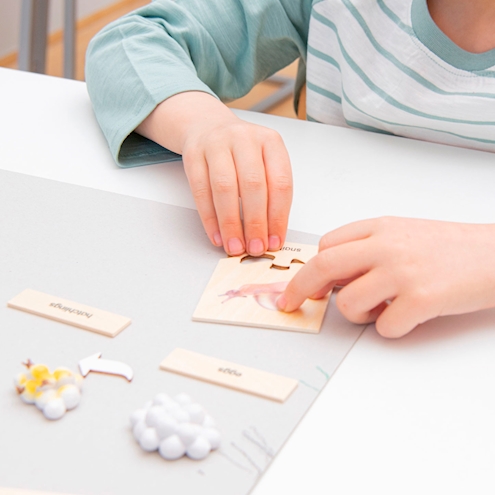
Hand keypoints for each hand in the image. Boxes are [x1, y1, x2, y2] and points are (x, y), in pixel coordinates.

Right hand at [136, 92, 291, 255]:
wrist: (208, 126)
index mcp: (270, 142)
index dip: (278, 216)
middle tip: (255, 248)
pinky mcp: (193, 155)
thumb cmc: (242, 152)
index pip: (280, 183)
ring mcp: (216, 144)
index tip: (275, 241)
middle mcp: (244, 139)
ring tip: (235, 246)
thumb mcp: (264, 161)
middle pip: (253, 185)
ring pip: (225, 188)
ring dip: (230, 223)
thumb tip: (270, 235)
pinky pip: (201, 191)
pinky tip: (216, 235)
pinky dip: (209, 218)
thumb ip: (270, 193)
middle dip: (255, 222)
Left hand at [278, 217, 494, 337]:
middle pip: (323, 267)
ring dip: (356, 315)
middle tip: (289, 304)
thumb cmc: (448, 247)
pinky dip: (389, 328)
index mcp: (379, 227)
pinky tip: (407, 316)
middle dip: (299, 289)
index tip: (306, 285)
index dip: (310, 269)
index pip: (326, 246)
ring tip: (379, 310)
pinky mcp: (421, 299)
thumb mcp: (401, 233)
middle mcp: (386, 245)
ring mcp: (403, 271)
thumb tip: (330, 277)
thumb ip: (365, 248)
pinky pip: (383, 326)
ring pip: (348, 303)